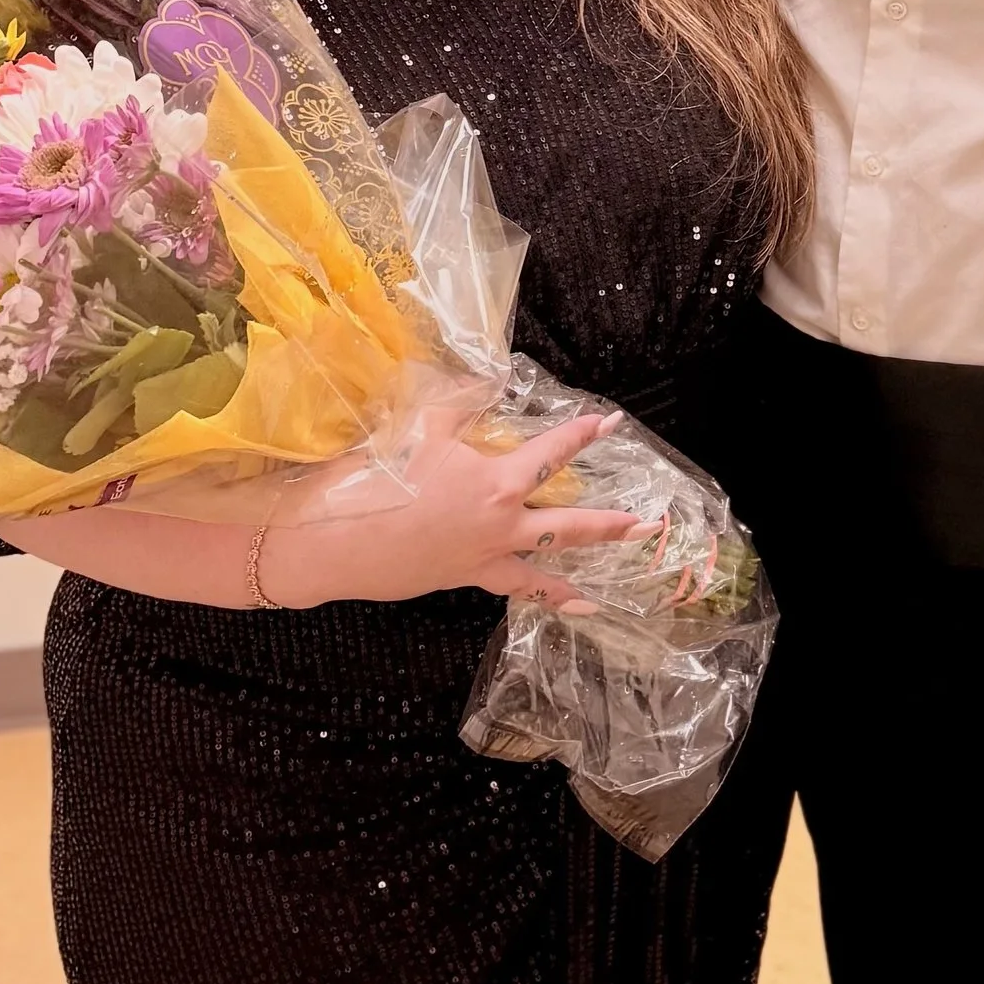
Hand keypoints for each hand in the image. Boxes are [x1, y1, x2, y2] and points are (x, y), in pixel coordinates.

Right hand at [263, 408, 643, 610]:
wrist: (335, 539)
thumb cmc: (377, 477)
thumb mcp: (420, 424)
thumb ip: (461, 400)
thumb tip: (489, 379)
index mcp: (496, 480)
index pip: (551, 452)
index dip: (583, 434)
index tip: (611, 422)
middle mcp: (501, 523)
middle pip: (569, 524)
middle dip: (612, 525)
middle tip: (648, 525)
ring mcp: (485, 556)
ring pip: (544, 569)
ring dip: (577, 579)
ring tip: (604, 595)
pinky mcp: (463, 577)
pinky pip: (510, 589)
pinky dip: (537, 596)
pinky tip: (557, 604)